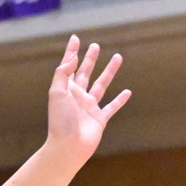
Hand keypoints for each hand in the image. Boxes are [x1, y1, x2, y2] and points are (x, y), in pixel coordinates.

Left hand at [44, 36, 129, 166]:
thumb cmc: (60, 121)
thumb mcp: (57, 93)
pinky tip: (128, 92)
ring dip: (109, 71)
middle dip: (90, 59)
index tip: (75, 38)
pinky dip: (120, 100)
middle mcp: (78, 96)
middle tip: (95, 46)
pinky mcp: (100, 119)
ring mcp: (89, 107)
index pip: (70, 66)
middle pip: (85, 72)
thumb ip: (63, 74)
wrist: (68, 147)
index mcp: (66, 90)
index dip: (72, 52)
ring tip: (118, 57)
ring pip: (102, 85)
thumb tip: (72, 57)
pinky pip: (111, 107)